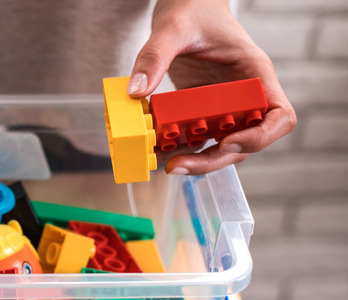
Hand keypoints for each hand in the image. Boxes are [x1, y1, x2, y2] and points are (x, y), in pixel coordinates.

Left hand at [127, 0, 295, 174]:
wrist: (185, 5)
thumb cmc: (192, 9)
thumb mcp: (172, 28)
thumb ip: (154, 57)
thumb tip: (137, 90)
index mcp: (254, 73)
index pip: (279, 116)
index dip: (259, 137)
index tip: (227, 141)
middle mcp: (244, 93)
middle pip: (245, 141)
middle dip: (214, 159)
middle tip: (179, 166)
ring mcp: (223, 104)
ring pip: (220, 144)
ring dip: (196, 159)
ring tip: (167, 164)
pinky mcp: (202, 108)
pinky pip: (196, 135)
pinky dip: (179, 145)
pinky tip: (158, 149)